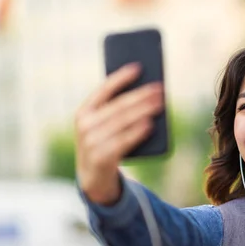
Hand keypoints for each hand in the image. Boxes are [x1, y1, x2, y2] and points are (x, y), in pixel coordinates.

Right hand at [74, 63, 162, 203]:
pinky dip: (138, 132)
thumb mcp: (103, 125)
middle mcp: (85, 125)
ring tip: (160, 103)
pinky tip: (151, 124)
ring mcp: (91, 142)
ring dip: (144, 110)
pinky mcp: (101, 157)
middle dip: (141, 95)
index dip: (121, 77)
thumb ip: (116, 110)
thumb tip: (146, 93)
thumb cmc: (104, 143)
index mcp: (84, 111)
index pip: (104, 89)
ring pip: (123, 122)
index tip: (139, 67)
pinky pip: (124, 141)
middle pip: (118, 106)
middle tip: (160, 88)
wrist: (93, 178)